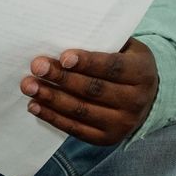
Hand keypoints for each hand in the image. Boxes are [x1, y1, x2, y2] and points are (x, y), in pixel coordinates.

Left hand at [21, 38, 158, 145]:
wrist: (146, 98)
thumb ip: (102, 42)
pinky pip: (76, 129)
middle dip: (61, 78)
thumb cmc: (125, 63)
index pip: (112, 67)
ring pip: (82, 110)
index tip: (63, 57)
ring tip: (29, 85)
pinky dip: (53, 117)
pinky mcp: (107, 139)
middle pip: (93, 89)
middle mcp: (136, 101)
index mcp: (142, 73)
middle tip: (37, 67)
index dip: (88, 62)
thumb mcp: (124, 47)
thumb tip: (62, 36)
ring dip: (51, 98)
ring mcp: (122, 123)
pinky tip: (35, 105)